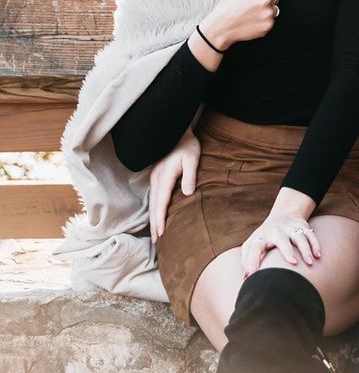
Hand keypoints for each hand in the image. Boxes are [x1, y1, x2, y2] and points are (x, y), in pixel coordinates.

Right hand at [149, 128, 201, 242]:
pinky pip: (154, 197)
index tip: (161, 233)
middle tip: (157, 241)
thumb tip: (188, 193)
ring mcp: (155, 177)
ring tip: (156, 234)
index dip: (161, 218)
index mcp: (165, 176)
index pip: (162, 202)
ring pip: (152, 202)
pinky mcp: (157, 176)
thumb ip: (190, 175)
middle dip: (155, 224)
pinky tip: (157, 216)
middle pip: (154, 205)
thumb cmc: (188, 145)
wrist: (178, 132)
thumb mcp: (192, 158)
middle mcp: (157, 178)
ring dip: (153, 218)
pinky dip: (154, 209)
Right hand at [201, 0, 285, 49]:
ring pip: (274, 8)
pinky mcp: (268, 25)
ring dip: (266, 9)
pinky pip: (271, 20)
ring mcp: (268, 13)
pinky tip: (252, 19)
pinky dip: (264, 20)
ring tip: (251, 12)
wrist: (222, 25)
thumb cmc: (229, 3)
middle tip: (252, 3)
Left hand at [240, 189, 320, 276]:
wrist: (283, 214)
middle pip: (281, 239)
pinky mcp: (302, 226)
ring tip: (310, 262)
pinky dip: (315, 244)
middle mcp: (275, 231)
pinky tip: (318, 256)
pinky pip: (310, 234)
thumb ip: (246, 260)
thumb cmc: (265, 237)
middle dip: (287, 250)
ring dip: (305, 249)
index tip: (252, 276)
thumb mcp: (252, 244)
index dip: (252, 262)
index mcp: (260, 237)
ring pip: (299, 237)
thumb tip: (246, 277)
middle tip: (293, 263)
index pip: (254, 249)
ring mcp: (290, 228)